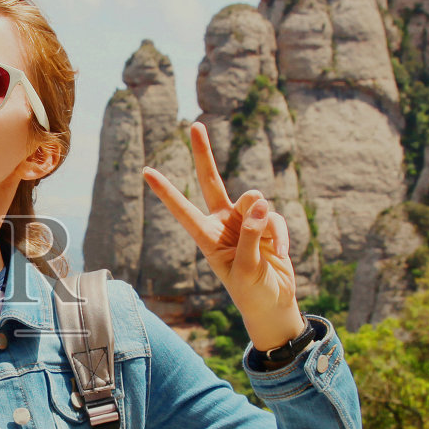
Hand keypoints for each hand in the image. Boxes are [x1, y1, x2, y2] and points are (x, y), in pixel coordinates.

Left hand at [142, 121, 303, 349]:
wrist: (275, 304)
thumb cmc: (252, 292)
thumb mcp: (247, 268)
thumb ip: (252, 234)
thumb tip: (261, 200)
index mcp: (207, 238)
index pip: (183, 210)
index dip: (166, 191)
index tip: (146, 171)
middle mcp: (223, 224)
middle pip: (212, 181)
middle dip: (204, 153)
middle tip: (196, 124)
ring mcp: (245, 221)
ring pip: (253, 200)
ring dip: (263, 219)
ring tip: (269, 246)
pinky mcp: (267, 224)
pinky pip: (275, 216)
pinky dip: (281, 234)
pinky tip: (282, 253)